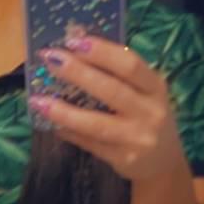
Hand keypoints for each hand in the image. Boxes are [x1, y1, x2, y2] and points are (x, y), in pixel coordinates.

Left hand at [28, 35, 187, 183]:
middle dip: (77, 72)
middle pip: (111, 90)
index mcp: (155, 88)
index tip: (74, 40)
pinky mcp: (123, 159)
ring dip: (63, 111)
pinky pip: (90, 143)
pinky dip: (69, 132)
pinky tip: (52, 124)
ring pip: (96, 123)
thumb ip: (118, 75)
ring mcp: (137, 138)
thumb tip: (73, 50)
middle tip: (49, 59)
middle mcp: (150, 112)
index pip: (130, 65)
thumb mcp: (145, 93)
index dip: (102, 51)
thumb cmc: (148, 117)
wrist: (165, 163)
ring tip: (38, 101)